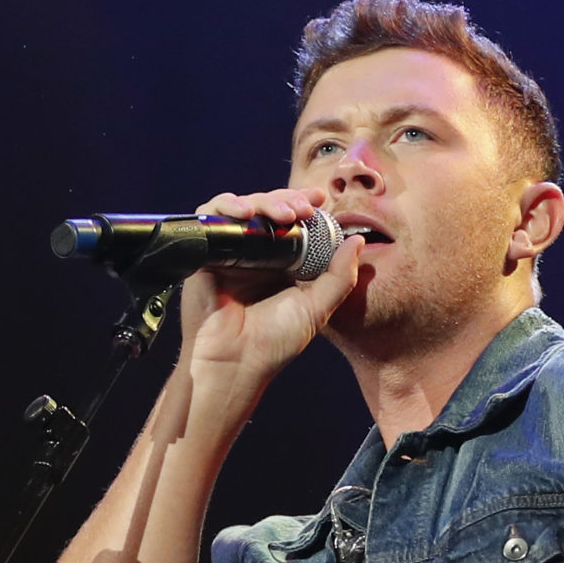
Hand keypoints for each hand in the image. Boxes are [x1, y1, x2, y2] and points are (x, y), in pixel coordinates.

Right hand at [172, 187, 365, 433]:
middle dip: (288, 200)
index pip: (291, 221)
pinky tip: (247, 212)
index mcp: (280, 263)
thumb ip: (340, 276)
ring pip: (243, 207)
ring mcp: (229, 250)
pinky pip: (212, 216)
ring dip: (265, 201)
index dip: (304, 204)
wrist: (235, 363)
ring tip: (284, 214)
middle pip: (268, 208)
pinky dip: (229, 206)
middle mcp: (255, 253)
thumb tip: (358, 241)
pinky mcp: (205, 251)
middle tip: (304, 208)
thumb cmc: (274, 343)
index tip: (322, 198)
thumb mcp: (317, 308)